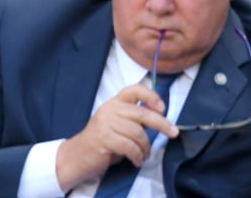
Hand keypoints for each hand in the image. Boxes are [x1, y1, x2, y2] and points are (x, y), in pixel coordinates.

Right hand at [54, 84, 178, 190]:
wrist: (77, 156)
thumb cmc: (101, 142)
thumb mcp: (117, 126)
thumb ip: (134, 120)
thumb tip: (159, 120)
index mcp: (114, 103)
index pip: (134, 90)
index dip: (151, 96)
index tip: (162, 108)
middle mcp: (110, 110)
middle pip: (142, 113)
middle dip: (161, 124)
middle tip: (173, 133)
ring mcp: (105, 124)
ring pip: (138, 133)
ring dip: (146, 147)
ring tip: (144, 155)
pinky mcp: (104, 139)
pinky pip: (130, 146)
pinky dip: (137, 156)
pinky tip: (136, 160)